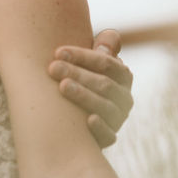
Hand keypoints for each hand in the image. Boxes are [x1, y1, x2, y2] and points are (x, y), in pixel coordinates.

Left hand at [50, 27, 133, 149]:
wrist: (74, 118)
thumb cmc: (81, 80)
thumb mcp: (90, 62)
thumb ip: (102, 47)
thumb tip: (108, 40)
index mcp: (122, 75)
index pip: (106, 63)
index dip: (83, 56)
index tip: (58, 52)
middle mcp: (124, 97)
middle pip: (104, 84)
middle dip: (78, 73)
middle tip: (53, 68)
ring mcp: (117, 118)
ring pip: (106, 107)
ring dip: (84, 95)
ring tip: (63, 86)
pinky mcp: (109, 137)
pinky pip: (109, 135)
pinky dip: (100, 128)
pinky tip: (88, 120)